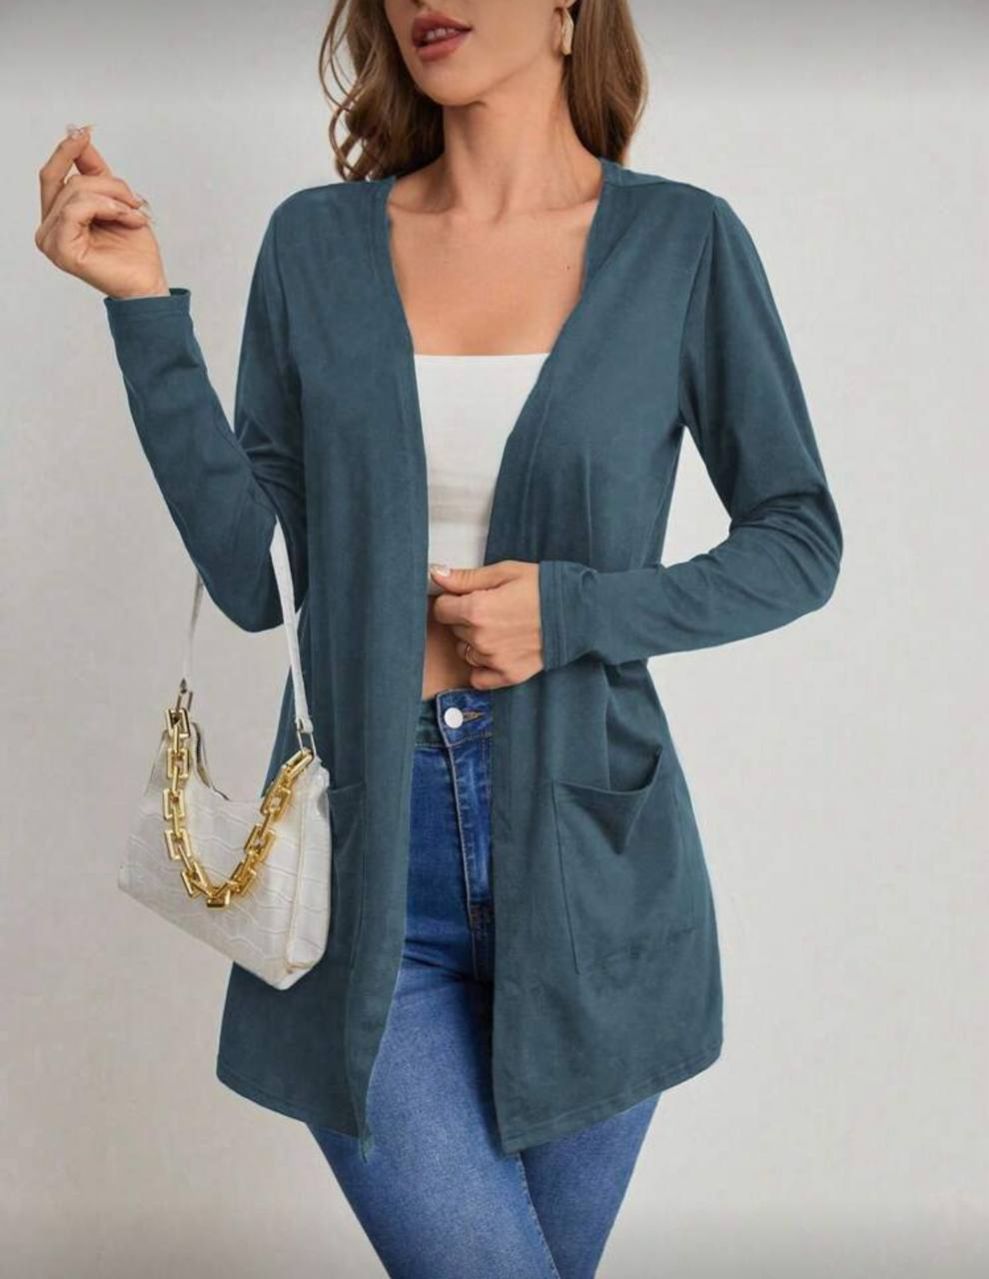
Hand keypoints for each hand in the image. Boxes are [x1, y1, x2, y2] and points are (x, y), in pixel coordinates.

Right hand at [35, 124, 169, 299]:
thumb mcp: (117, 200)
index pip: (53, 175)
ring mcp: (51, 240)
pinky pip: (75, 210)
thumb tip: (80, 136)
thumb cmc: (134, 251)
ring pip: (75, 192)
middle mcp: (49, 228)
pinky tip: (123, 217)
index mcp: (58, 217)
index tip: (83, 132)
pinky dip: (104, 207)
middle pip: (69, 181)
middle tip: (132, 199)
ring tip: (132, 215)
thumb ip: (95, 172)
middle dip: (106, 183)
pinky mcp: (60, 250)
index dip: (66, 151)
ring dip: (112, 198)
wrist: (148, 282)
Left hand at [428, 560, 543, 688]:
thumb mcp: (504, 572)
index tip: (465, 597)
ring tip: (499, 628)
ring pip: (465, 651)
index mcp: (476, 610)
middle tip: (491, 609)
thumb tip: (436, 575)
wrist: (578, 612)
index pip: (440, 609)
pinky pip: (478, 678)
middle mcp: (481, 638)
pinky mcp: (508, 674)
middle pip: (454, 629)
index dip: (451, 600)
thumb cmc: (543, 588)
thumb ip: (466, 578)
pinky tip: (496, 651)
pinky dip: (482, 667)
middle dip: (465, 618)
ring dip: (474, 641)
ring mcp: (494, 659)